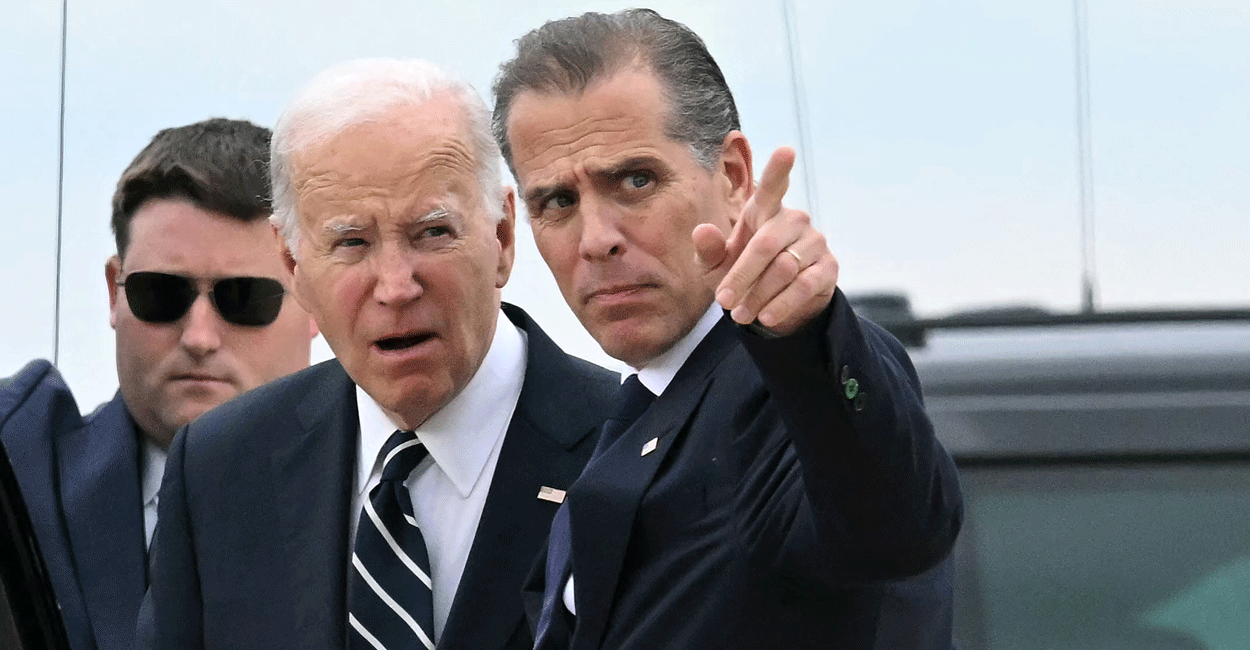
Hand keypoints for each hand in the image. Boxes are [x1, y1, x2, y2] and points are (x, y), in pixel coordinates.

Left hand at [693, 146, 837, 336]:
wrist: (774, 303)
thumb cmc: (741, 273)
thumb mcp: (716, 266)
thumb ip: (708, 250)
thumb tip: (702, 231)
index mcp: (764, 211)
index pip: (773, 186)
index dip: (779, 169)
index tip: (787, 150)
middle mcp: (793, 220)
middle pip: (766, 244)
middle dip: (741, 276)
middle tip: (723, 302)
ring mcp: (814, 242)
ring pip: (784, 268)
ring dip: (758, 296)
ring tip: (740, 315)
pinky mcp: (828, 267)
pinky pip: (804, 285)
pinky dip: (781, 304)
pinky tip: (766, 317)